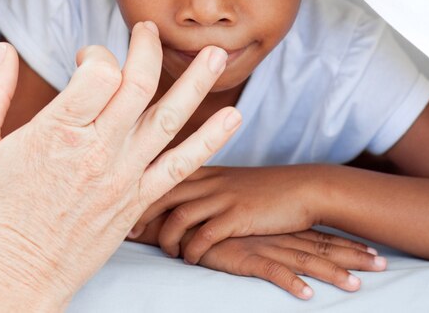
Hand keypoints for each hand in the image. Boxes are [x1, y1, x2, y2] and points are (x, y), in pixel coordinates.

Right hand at [0, 22, 240, 310]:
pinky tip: (232, 118)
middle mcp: (98, 150)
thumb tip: (1, 50)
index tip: (87, 59)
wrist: (18, 277)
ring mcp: (125, 175)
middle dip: (147, 49)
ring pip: (169, 118)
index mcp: (58, 134)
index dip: (96, 55)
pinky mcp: (140, 198)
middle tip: (148, 30)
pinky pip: (182, 166)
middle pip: (138, 86)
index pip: (98, 75)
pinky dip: (210, 141)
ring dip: (197, 83)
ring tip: (217, 54)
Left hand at [129, 165, 326, 263]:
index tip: (124, 206)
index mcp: (210, 170)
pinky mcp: (239, 216)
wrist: (304, 188)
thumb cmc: (269, 189)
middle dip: (142, 212)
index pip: (165, 172)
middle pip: (164, 190)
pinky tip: (192, 259)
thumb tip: (188, 199)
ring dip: (168, 237)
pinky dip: (192, 250)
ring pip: (180, 214)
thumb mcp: (235, 181)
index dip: (141, 190)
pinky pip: (204, 235)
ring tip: (169, 251)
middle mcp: (213, 179)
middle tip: (130, 233)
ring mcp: (225, 196)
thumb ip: (210, 186)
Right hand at [184, 229, 386, 299]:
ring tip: (355, 285)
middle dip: (353, 256)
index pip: (322, 235)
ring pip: (304, 260)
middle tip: (382, 264)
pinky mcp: (244, 257)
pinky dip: (290, 282)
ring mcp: (264, 245)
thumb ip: (271, 229)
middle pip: (322, 247)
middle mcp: (279, 235)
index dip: (349, 243)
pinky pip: (271, 272)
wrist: (189, 216)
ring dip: (331, 272)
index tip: (374, 249)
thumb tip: (289, 236)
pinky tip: (307, 294)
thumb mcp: (251, 223)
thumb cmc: (221, 221)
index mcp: (282, 226)